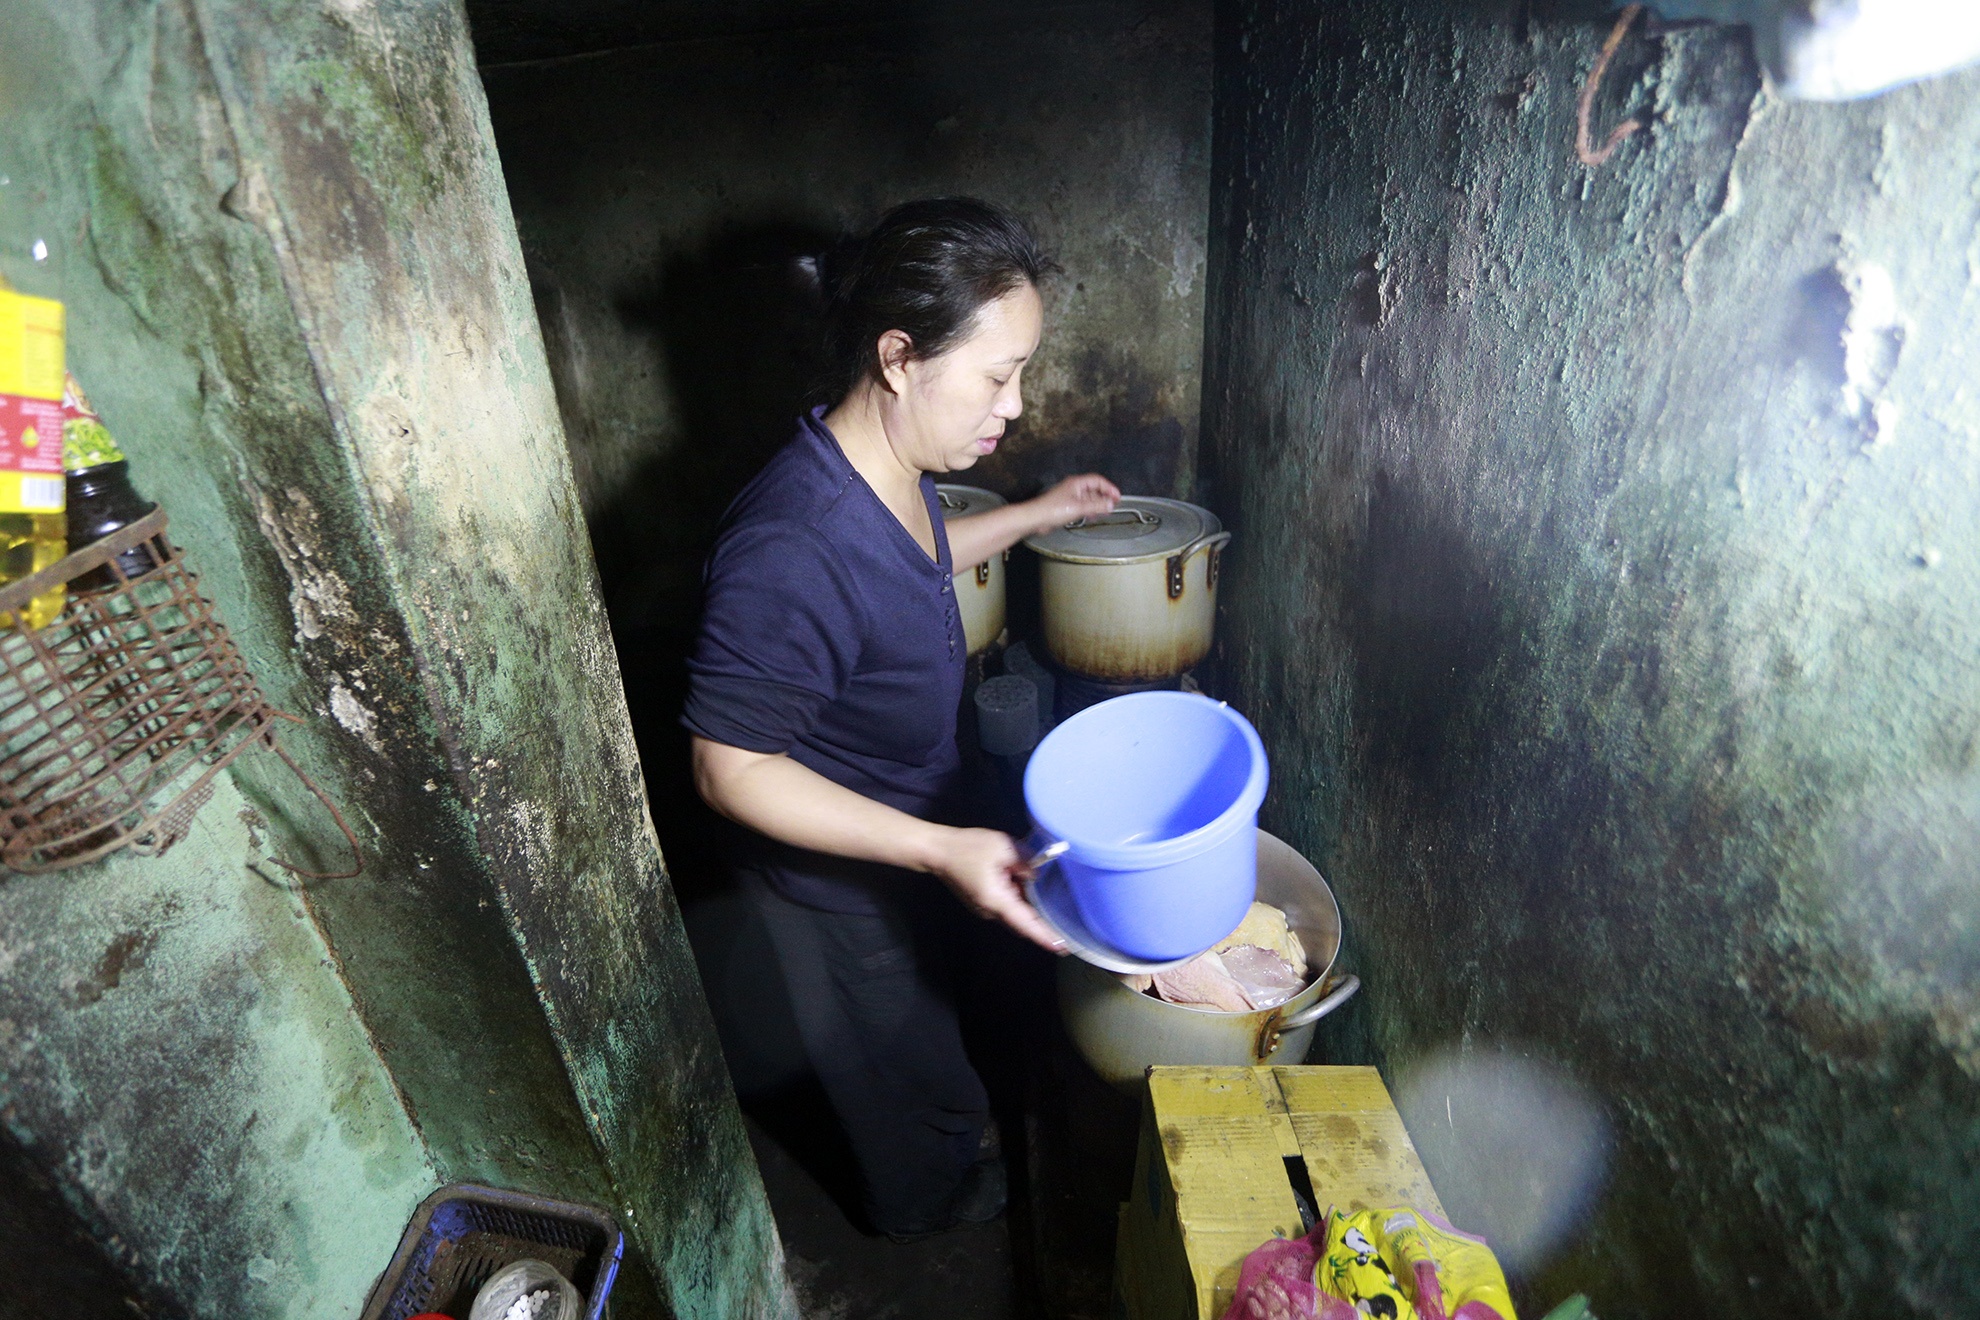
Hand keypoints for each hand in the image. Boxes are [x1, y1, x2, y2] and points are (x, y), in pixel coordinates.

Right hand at [926, 827, 1067, 953]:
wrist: (937, 851)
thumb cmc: (968, 847)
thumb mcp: (1002, 846)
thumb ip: (1024, 860)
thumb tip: (1037, 875)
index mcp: (996, 900)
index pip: (1025, 923)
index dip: (1044, 936)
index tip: (1062, 947)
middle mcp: (991, 911)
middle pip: (1022, 922)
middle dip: (1043, 926)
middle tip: (1068, 931)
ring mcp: (985, 908)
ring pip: (1015, 914)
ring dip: (1031, 911)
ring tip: (1055, 909)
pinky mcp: (982, 901)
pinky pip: (1007, 906)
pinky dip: (1020, 902)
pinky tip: (1031, 891)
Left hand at [1028, 473, 1120, 532]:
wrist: (1036, 518)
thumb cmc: (1052, 510)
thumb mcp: (1079, 507)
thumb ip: (1097, 506)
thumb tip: (1110, 504)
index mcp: (1077, 483)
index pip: (1098, 481)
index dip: (1109, 488)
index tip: (1117, 497)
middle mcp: (1073, 487)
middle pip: (1094, 489)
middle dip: (1104, 496)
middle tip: (1113, 504)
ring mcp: (1069, 496)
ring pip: (1088, 498)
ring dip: (1097, 504)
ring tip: (1105, 511)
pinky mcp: (1066, 506)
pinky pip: (1082, 505)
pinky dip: (1089, 509)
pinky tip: (1092, 515)